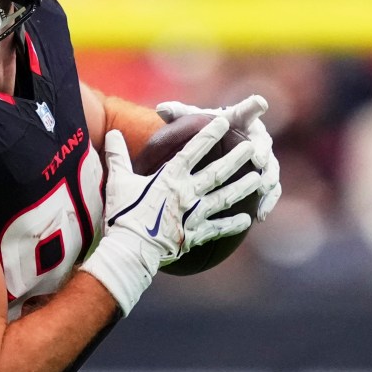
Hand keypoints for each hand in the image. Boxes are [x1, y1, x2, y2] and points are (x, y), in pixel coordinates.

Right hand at [82, 119, 261, 314]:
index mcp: (170, 177)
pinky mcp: (194, 234)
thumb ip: (118, 156)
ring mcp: (194, 215)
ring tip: (259, 178)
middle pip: (217, 172)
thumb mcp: (118, 181)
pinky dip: (232, 224)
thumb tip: (112, 134)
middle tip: (253, 146)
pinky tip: (248, 220)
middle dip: (237, 158)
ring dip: (243, 187)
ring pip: (224, 198)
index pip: (194, 150)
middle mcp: (187, 193)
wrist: (130, 249)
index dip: (209, 134)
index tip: (224, 121)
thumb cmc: (122, 214)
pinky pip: (218, 228)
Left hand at [156, 94, 281, 223]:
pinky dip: (267, 202)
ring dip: (268, 179)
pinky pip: (271, 192)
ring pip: (272, 169)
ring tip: (261, 189)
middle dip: (263, 151)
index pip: (247, 111)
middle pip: (264, 143)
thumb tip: (161, 108)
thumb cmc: (205, 130)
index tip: (260, 103)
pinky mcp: (266, 179)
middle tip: (259, 160)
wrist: (217, 145)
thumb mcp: (192, 121)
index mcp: (240, 120)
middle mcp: (257, 138)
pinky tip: (259, 216)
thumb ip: (179, 113)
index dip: (254, 107)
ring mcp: (265, 159)